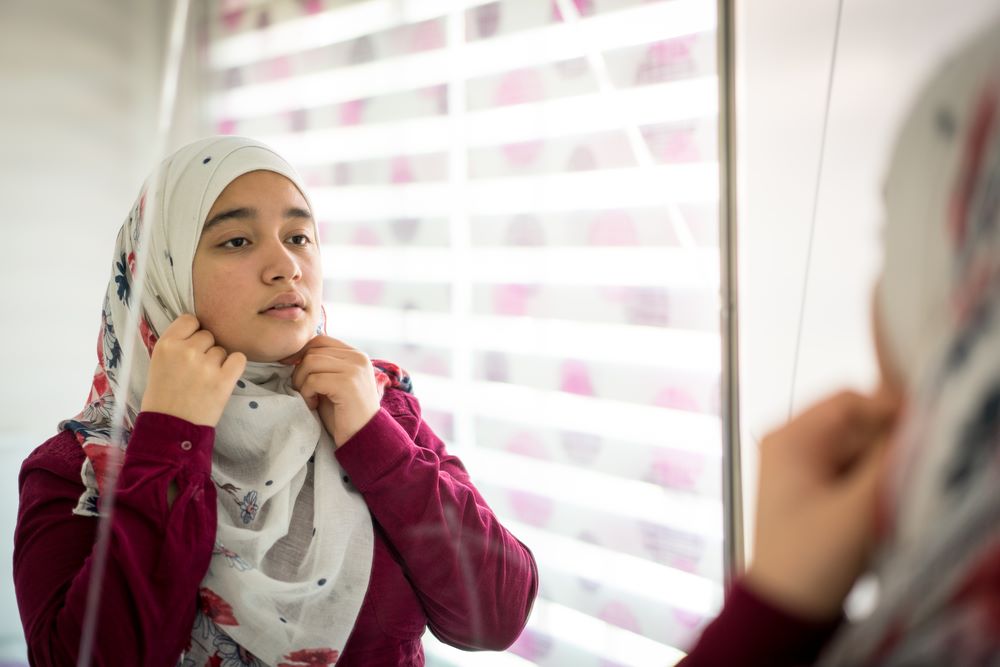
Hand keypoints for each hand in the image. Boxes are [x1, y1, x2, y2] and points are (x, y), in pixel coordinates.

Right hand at [141, 314, 246, 426]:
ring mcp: (206, 365)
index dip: (193, 332)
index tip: (191, 346)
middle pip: (208, 335)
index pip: (190, 320)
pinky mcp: (223, 379)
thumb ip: (176, 346)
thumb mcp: (158, 364)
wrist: (170, 429)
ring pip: (222, 350)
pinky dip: (234, 367)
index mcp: (166, 345)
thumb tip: (196, 332)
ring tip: (205, 381)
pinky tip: (223, 378)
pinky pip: (239, 359)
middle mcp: (186, 351)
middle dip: (205, 350)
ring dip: (218, 362)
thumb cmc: (163, 398)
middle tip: (196, 370)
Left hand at [282, 336, 380, 446]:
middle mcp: (358, 358)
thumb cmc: (345, 413)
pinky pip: (313, 379)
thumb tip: (294, 353)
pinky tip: (313, 405)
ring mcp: (354, 369)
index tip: (292, 369)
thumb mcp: (335, 382)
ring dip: (301, 382)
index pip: (321, 340)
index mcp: (356, 355)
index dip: (301, 352)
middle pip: (313, 350)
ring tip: (309, 398)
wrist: (364, 437)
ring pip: (310, 362)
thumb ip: (324, 366)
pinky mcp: (347, 383)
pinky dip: (306, 393)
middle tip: (302, 391)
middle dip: (299, 370)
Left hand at [745, 390, 899, 619]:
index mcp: (788, 438)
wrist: (786, 606)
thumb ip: (890, 463)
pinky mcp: (813, 485)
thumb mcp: (858, 509)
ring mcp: (799, 463)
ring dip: (877, 470)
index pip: (850, 401)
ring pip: (859, 447)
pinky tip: (867, 512)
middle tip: (895, 482)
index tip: (919, 440)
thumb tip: (917, 427)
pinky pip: (852, 468)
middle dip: (883, 450)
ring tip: (874, 505)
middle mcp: (789, 442)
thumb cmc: (808, 561)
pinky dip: (868, 484)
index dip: (889, 413)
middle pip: (856, 423)